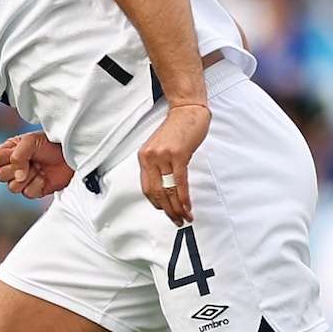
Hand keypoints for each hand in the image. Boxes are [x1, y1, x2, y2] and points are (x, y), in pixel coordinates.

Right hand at [0, 131, 74, 199]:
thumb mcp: (31, 141)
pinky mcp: (33, 190)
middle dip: (16, 170)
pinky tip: (44, 178)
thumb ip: (18, 155)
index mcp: (9, 152)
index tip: (22, 152)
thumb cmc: (51, 144)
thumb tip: (17, 177)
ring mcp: (23, 179)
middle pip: (0, 175)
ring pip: (12, 187)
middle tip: (30, 163)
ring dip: (27, 178)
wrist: (70, 155)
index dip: (7, 158)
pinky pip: (27, 193)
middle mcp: (14, 166)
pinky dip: (37, 186)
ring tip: (38, 169)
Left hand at [135, 101, 210, 225]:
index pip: (147, 187)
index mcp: (144, 158)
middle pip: (157, 192)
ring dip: (177, 207)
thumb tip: (165, 185)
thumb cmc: (177, 129)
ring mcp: (163, 157)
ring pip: (169, 190)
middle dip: (167, 210)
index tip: (165, 211)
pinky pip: (180, 182)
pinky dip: (183, 197)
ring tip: (185, 218)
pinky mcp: (178, 155)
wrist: (187, 110)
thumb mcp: (161, 147)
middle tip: (176, 221)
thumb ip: (159, 164)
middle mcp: (150, 158)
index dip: (156, 202)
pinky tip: (188, 207)